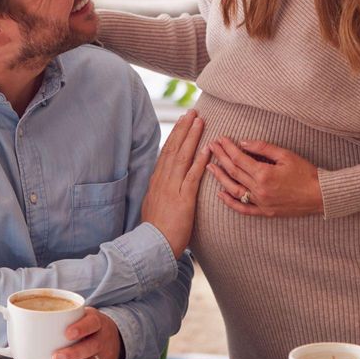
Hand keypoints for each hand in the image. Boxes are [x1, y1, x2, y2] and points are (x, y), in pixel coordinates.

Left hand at [43, 307, 119, 358]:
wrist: (114, 336)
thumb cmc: (90, 325)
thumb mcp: (82, 314)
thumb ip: (62, 316)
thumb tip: (20, 314)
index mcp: (97, 322)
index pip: (92, 323)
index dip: (81, 328)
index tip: (67, 333)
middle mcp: (102, 339)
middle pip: (91, 347)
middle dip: (72, 354)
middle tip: (54, 358)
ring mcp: (103, 356)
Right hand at [140, 109, 210, 257]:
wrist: (152, 246)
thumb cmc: (156, 230)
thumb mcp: (154, 204)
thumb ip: (160, 190)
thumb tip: (164, 182)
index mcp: (157, 181)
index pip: (167, 152)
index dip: (176, 135)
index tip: (182, 121)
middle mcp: (163, 180)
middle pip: (174, 148)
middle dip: (184, 129)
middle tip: (192, 112)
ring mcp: (172, 188)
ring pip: (182, 157)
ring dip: (191, 137)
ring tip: (200, 121)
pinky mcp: (183, 199)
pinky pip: (192, 176)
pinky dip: (200, 161)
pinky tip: (207, 149)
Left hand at [206, 137, 322, 217]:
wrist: (320, 195)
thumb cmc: (306, 173)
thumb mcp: (286, 155)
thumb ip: (263, 148)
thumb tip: (243, 143)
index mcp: (264, 174)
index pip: (239, 158)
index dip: (227, 148)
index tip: (220, 139)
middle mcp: (259, 190)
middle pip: (234, 172)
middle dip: (221, 158)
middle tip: (211, 147)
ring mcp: (261, 203)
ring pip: (234, 190)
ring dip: (220, 178)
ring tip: (210, 167)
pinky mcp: (265, 212)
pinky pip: (243, 209)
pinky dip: (230, 202)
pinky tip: (221, 194)